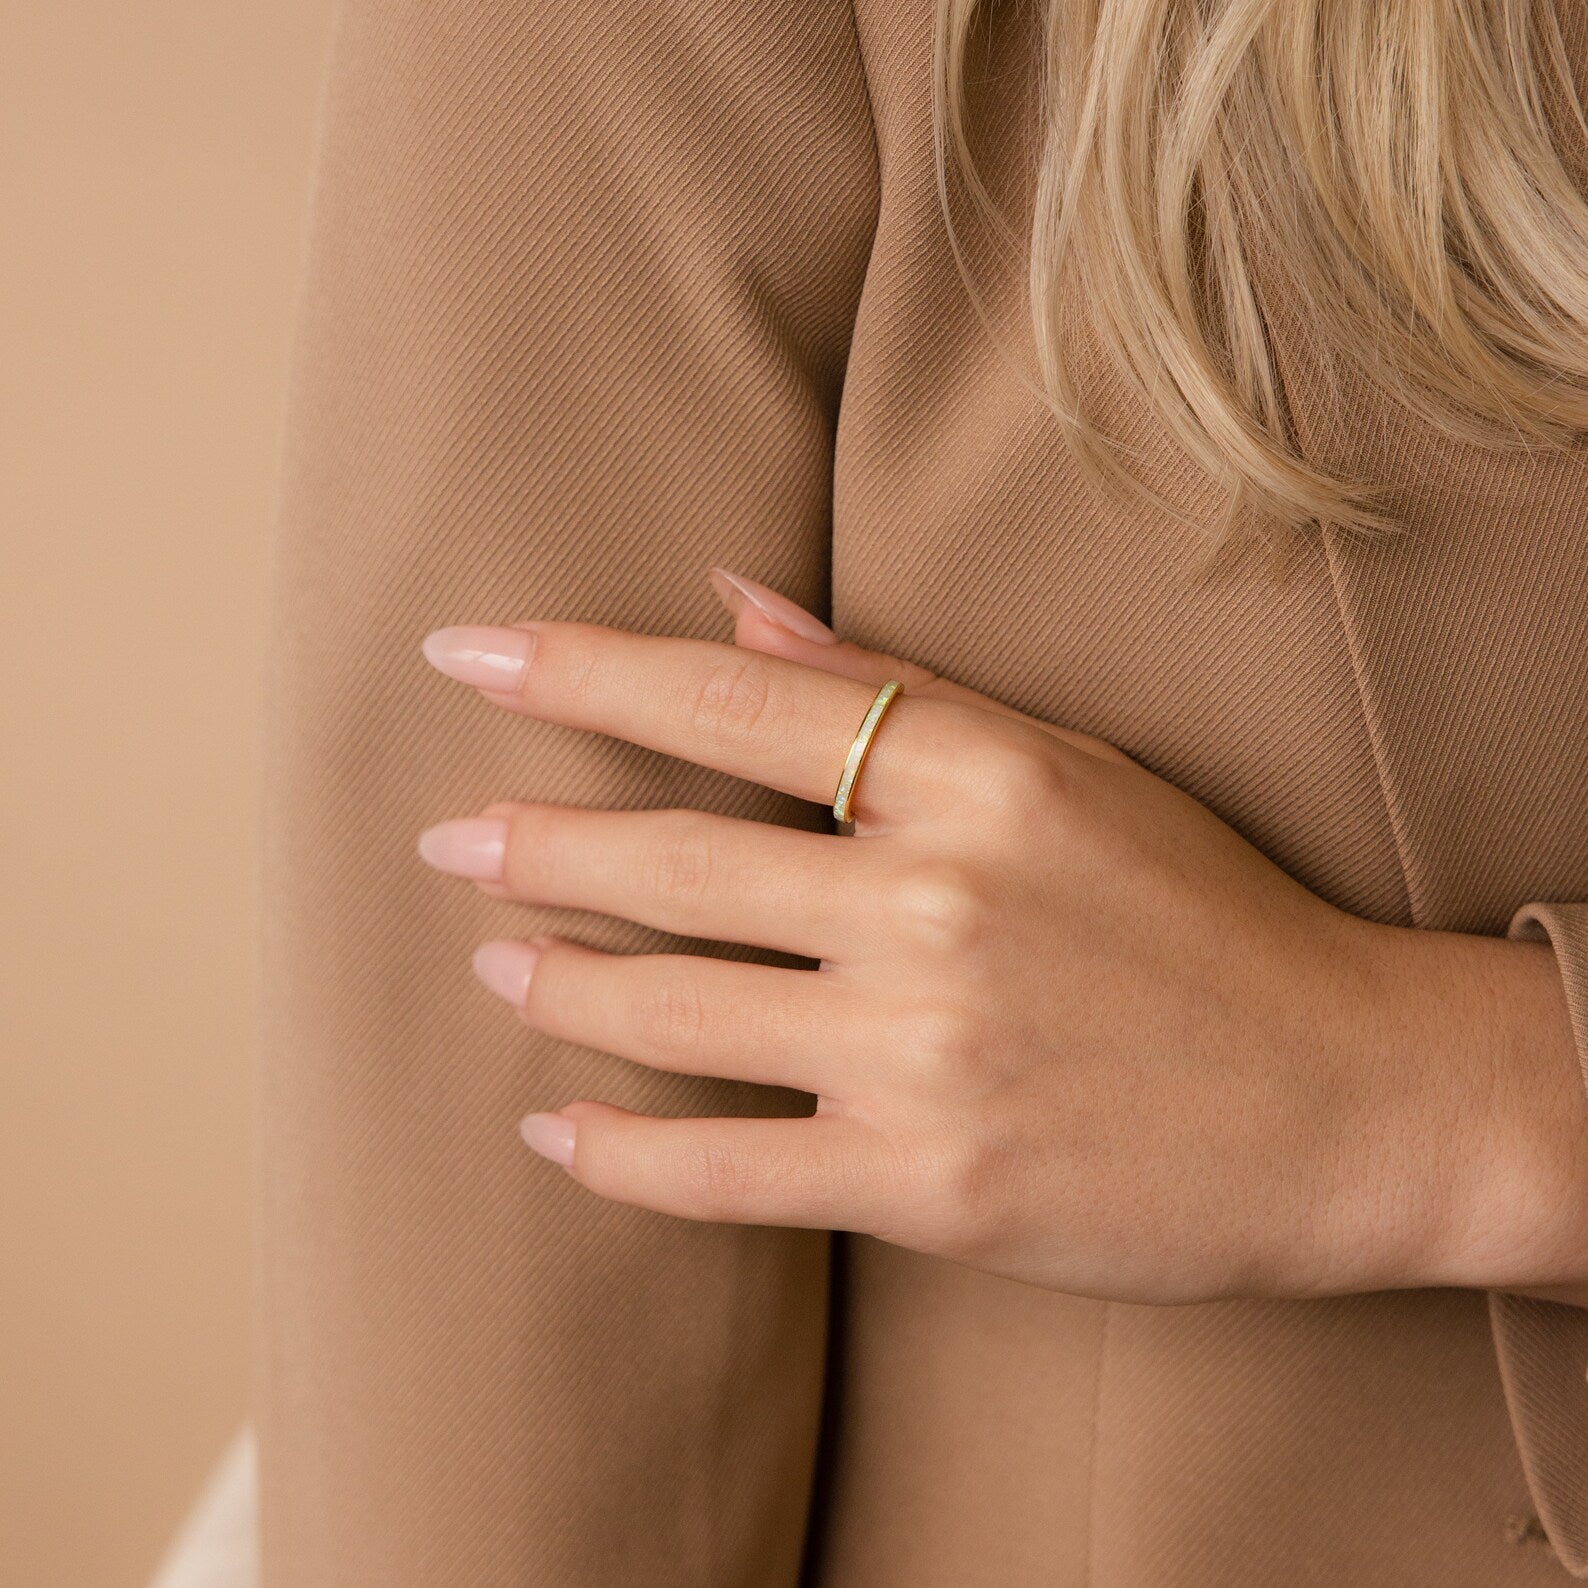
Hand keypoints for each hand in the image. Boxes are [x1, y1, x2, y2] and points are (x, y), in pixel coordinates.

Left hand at [417, 571, 1587, 1305]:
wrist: (1348, 1102)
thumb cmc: (1207, 919)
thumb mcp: (1071, 770)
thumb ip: (894, 688)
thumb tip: (727, 602)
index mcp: (977, 777)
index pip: (730, 699)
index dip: (578, 668)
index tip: (466, 652)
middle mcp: (935, 901)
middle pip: (674, 859)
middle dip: (537, 845)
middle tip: (450, 840)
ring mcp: (926, 1049)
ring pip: (673, 1010)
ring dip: (560, 984)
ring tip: (497, 966)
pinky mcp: (927, 1184)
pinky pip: (723, 1166)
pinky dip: (621, 1153)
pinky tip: (559, 1129)